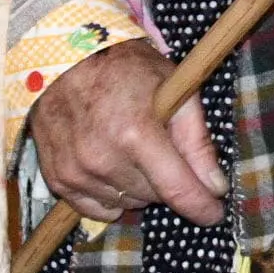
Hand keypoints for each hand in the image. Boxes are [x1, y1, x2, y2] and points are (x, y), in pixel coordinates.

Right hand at [28, 38, 226, 224]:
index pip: (177, 189)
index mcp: (136, 134)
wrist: (64, 59)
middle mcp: (102, 159)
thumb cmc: (126, 69)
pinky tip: (112, 166)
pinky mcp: (58, 178)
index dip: (201, 207)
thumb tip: (215, 187)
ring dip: (138, 186)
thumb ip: (197, 140)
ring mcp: (76, 171)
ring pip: (127, 203)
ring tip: (132, 150)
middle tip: (160, 147)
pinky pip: (97, 209)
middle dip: (166, 179)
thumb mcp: (174, 89)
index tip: (214, 213)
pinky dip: (112, 195)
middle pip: (154, 197)